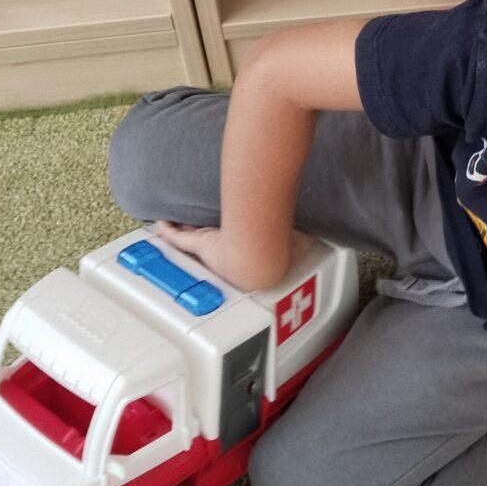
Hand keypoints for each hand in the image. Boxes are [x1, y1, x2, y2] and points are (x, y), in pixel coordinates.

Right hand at [152, 221, 314, 288]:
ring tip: (177, 230)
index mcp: (250, 261)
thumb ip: (312, 236)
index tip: (237, 245)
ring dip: (188, 235)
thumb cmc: (280, 253)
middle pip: (216, 250)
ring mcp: (213, 251)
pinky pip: (178, 238)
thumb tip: (326, 230)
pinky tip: (160, 223)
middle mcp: (229, 259)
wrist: (259, 257)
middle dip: (210, 244)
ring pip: (197, 242)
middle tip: (202, 236)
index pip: (241, 253)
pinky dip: (169, 231)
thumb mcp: (301, 242)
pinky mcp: (199, 245)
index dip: (238, 248)